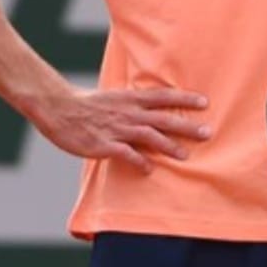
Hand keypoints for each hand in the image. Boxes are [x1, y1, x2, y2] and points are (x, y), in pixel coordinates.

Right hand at [33, 85, 210, 172]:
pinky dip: (139, 161)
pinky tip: (149, 169)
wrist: (60, 109)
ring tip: (185, 155)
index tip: (204, 102)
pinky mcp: (104, 144)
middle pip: (163, 118)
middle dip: (186, 125)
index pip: (163, 97)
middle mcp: (127, 112)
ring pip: (148, 135)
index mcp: (130, 98)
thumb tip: (152, 109)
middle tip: (207, 132)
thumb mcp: (114, 98)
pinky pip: (126, 154)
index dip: (184, 98)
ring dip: (168, 145)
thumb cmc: (87, 105)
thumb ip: (133, 104)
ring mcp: (116, 128)